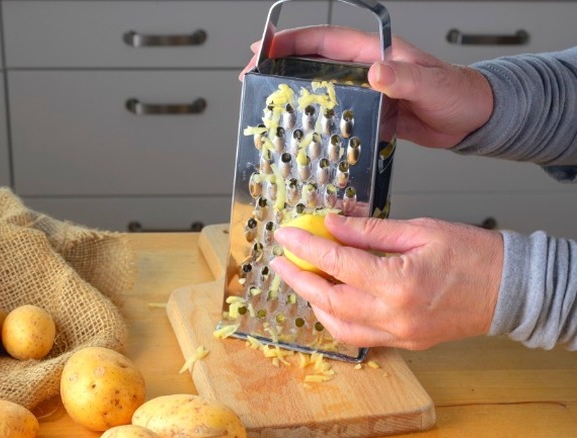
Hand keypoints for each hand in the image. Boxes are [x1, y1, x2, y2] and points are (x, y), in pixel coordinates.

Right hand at [241, 25, 492, 148]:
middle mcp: (364, 69)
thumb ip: (403, 79)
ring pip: (320, 88)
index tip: (264, 48)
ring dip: (293, 93)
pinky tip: (300, 130)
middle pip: (312, 62)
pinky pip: (335, 113)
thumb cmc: (458, 94)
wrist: (473, 119)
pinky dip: (315, 119)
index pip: (324, 40)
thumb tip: (375, 73)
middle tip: (252, 77)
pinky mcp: (369, 113)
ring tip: (266, 104)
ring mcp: (364, 91)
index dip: (291, 41)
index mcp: (374, 52)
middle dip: (280, 66)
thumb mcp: (431, 85)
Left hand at [269, 214, 503, 349]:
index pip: (336, 263)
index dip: (305, 247)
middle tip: (279, 260)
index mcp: (399, 281)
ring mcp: (399, 334)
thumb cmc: (472, 253)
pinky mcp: (404, 342)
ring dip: (314, 302)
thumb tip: (331, 224)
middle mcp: (394, 314)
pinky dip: (336, 318)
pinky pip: (358, 335)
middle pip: (328, 299)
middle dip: (297, 278)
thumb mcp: (418, 229)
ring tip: (303, 277)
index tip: (286, 234)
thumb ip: (368, 231)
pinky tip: (330, 298)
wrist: (510, 288)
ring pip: (338, 325)